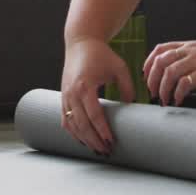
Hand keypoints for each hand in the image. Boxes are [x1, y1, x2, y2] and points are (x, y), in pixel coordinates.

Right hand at [60, 38, 134, 155]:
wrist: (81, 43)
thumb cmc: (101, 55)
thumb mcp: (120, 68)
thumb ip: (128, 87)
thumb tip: (132, 107)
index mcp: (85, 86)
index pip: (94, 115)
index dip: (102, 131)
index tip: (111, 142)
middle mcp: (72, 93)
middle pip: (82, 125)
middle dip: (94, 141)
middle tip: (107, 151)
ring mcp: (65, 96)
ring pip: (72, 125)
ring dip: (84, 139)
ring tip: (97, 150)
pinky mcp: (63, 97)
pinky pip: (65, 120)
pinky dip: (74, 132)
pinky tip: (84, 140)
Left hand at [142, 38, 195, 106]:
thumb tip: (188, 74)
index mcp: (191, 46)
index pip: (161, 49)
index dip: (149, 62)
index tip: (147, 74)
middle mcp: (191, 52)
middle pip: (160, 61)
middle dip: (152, 78)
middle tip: (152, 92)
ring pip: (169, 72)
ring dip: (162, 88)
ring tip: (164, 99)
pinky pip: (184, 83)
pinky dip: (177, 92)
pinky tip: (179, 100)